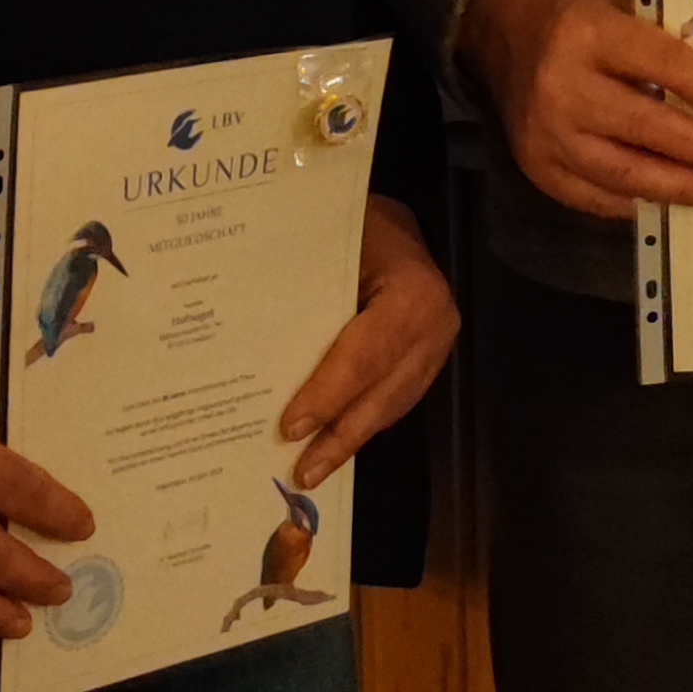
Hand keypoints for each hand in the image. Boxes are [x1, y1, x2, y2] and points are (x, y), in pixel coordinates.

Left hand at [278, 194, 458, 488]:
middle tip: (300, 473)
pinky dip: (364, 422)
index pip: (364, 356)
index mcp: (412, 293)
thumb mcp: (332, 243)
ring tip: (311, 469)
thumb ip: (308, 292)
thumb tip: (255, 346)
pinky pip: (396, 397)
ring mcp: (438, 344)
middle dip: (340, 436)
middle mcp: (435, 324)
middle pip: (382, 393)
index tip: (290, 427)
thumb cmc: (355, 224)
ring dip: (351, 439)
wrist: (393, 219)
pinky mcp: (430, 356)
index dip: (328, 395)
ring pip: (392, 403)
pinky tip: (336, 442)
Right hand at [462, 0, 692, 214]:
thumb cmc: (575, 12)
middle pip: (649, 128)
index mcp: (589, 34)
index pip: (664, 65)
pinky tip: (678, 203)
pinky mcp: (535, 166)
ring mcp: (546, 134)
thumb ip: (664, 43)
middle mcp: (563, 87)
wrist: (500, 27)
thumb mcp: (619, 5)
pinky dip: (642, 202)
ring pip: (627, 173)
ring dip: (684, 187)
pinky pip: (597, 198)